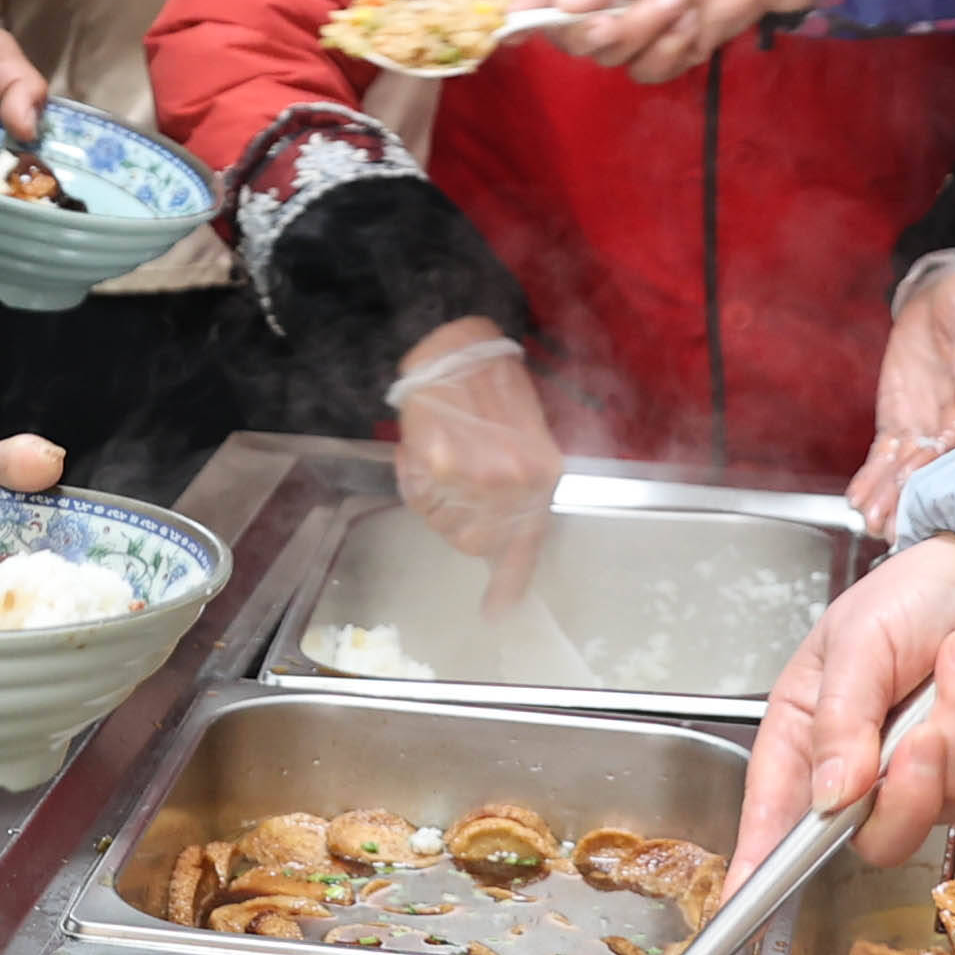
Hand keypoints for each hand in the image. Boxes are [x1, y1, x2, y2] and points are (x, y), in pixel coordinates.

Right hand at [385, 320, 561, 566]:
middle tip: (448, 491)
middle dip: (457, 523)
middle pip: (475, 542)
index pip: (526, 545)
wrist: (459, 340)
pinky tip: (419, 447)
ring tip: (434, 458)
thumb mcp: (523, 436)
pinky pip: (417, 496)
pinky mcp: (440, 463)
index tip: (497, 613)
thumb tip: (499, 533)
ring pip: (443, 522)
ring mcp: (478, 475)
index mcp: (543, 474)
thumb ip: (517, 486)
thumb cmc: (491, 383)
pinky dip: (411, 478)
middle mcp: (516, 482)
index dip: (508, 583)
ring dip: (433, 501)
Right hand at [509, 0, 821, 83]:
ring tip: (682, 1)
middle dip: (603, 26)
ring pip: (612, 57)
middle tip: (637, 4)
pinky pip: (649, 71)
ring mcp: (640, 26)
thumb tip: (564, 6)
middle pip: (573, 35)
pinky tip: (694, 25)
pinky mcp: (673, 50)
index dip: (525, 9)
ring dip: (646, 33)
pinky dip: (671, 52)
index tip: (511, 32)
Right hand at [731, 534, 954, 884]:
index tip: (740, 904)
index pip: (777, 822)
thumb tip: (833, 794)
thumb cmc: (907, 598)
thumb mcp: (855, 643)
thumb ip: (841, 721)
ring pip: (952, 799)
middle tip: (922, 729)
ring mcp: (932, 783)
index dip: (757, 868)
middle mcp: (866, 777)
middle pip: (882, 837)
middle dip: (914, 781)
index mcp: (810, 744)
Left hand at [850, 254, 954, 538]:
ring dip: (886, 495)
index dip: (934, 469)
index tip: (916, 491)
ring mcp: (924, 427)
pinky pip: (885, 454)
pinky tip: (857, 498)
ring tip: (867, 521)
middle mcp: (951, 426)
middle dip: (906, 497)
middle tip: (886, 527)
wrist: (950, 299)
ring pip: (904, 468)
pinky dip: (872, 475)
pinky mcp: (900, 421)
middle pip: (927, 468)